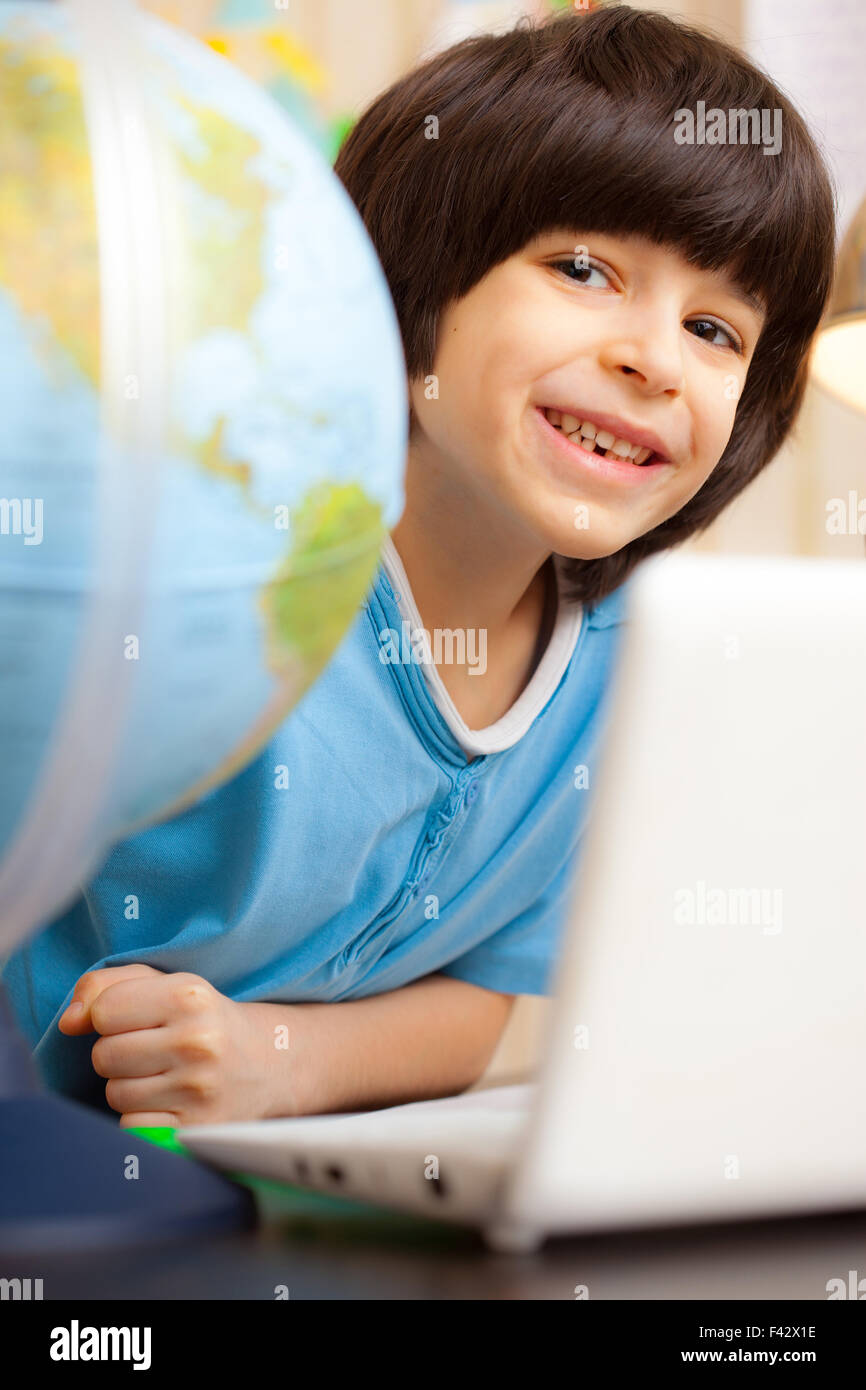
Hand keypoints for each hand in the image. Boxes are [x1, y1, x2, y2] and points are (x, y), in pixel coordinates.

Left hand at [57, 964, 278, 1127]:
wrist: (272, 1064)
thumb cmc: (204, 1021)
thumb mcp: (165, 985)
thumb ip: (107, 985)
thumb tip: (68, 1022)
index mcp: (188, 996)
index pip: (103, 1011)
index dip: (110, 1017)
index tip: (138, 1021)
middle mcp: (196, 1041)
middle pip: (104, 1055)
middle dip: (118, 1055)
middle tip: (154, 1052)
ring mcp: (198, 1089)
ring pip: (115, 1094)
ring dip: (130, 1088)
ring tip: (165, 1077)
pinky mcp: (196, 1130)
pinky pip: (131, 1127)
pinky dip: (142, 1118)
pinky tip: (170, 1104)